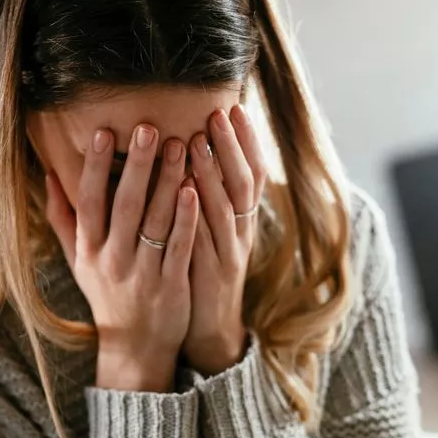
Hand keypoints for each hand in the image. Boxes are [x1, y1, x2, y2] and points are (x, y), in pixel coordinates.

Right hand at [45, 124, 199, 392]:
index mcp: (88, 250)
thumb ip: (63, 218)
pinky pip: (179, 247)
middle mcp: (111, 260)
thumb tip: (49, 173)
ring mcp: (142, 274)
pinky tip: (194, 189)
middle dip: (136, 165)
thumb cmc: (106, 294)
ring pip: (155, 222)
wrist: (134, 347)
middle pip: (124, 206)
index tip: (102, 132)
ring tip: (179, 145)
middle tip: (148, 128)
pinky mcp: (171, 286)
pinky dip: (186, 218)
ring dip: (167, 182)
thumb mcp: (78, 260)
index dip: (93, 167)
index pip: (88, 202)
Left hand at [182, 105, 267, 374]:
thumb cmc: (203, 271)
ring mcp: (228, 253)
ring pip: (225, 207)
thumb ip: (207, 196)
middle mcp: (241, 232)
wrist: (209, 328)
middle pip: (243, 183)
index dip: (247, 142)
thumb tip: (195, 155)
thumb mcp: (211, 231)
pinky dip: (196, 214)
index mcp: (242, 220)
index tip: (236, 109)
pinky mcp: (211, 274)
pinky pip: (205, 239)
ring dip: (212, 173)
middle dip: (231, 147)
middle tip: (219, 113)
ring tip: (198, 141)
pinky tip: (185, 191)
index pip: (252, 173)